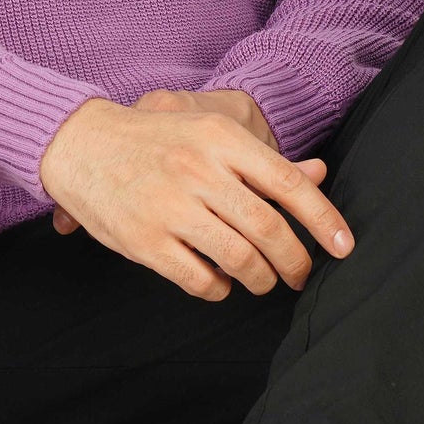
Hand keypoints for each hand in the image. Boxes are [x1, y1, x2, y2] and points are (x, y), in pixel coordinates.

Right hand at [37, 93, 351, 298]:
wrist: (80, 143)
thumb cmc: (155, 141)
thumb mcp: (209, 134)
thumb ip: (263, 160)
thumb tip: (319, 175)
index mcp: (220, 139)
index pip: (289, 184)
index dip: (324, 220)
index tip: (343, 248)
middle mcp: (198, 171)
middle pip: (269, 229)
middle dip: (295, 262)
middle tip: (299, 275)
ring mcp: (170, 207)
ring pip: (240, 259)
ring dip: (260, 280)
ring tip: (260, 281)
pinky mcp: (145, 241)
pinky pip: (200, 280)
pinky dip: (220, 289)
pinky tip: (221, 282)